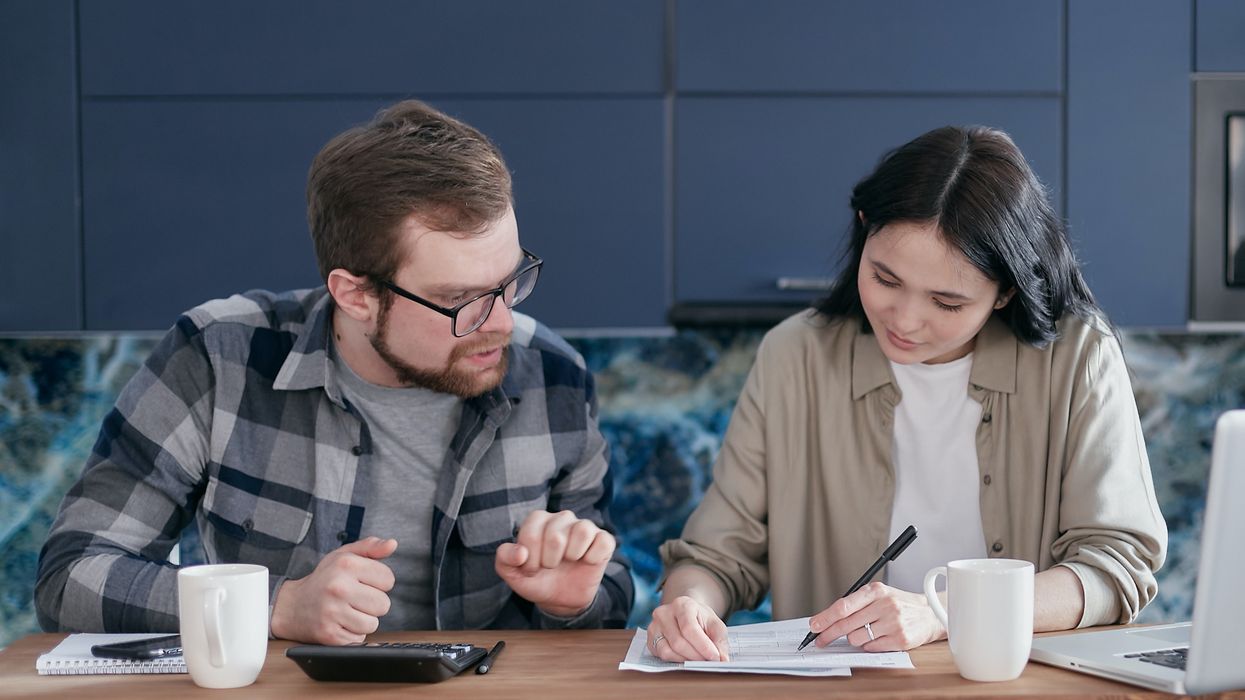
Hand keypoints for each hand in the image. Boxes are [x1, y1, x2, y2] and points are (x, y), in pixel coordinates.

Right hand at [270, 536, 396, 644]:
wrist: (291, 606)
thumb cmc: (323, 579)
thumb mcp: (343, 556)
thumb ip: (370, 547)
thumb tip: (392, 544)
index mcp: (346, 564)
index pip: (388, 579)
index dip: (379, 583)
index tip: (364, 583)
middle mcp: (339, 587)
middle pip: (383, 604)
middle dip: (373, 603)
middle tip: (355, 599)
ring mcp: (333, 612)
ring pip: (372, 624)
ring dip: (363, 620)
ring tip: (347, 611)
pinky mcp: (329, 634)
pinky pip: (359, 638)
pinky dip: (352, 633)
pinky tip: (339, 623)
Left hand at [494, 510, 613, 617]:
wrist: (559, 598)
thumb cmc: (536, 579)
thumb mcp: (512, 573)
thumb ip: (505, 559)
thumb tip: (520, 553)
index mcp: (538, 520)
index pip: (532, 533)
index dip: (530, 559)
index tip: (532, 568)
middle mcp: (562, 517)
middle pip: (555, 535)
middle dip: (549, 561)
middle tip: (550, 567)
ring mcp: (584, 526)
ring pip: (581, 531)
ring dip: (571, 556)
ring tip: (568, 562)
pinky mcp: (603, 539)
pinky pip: (602, 541)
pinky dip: (593, 557)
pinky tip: (586, 562)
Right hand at [648, 595, 730, 661]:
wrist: (686, 612)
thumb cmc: (701, 619)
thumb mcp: (715, 625)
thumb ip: (720, 641)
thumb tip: (722, 659)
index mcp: (682, 604)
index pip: (690, 628)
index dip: (703, 646)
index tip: (715, 657)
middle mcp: (664, 612)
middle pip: (678, 642)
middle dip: (696, 656)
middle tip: (708, 662)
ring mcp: (654, 625)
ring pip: (668, 651)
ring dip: (686, 660)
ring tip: (698, 659)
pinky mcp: (650, 638)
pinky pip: (661, 655)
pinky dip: (676, 660)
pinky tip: (686, 657)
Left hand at [806, 581, 945, 650]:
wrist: (929, 614)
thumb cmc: (899, 604)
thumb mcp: (878, 595)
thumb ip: (856, 603)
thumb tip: (828, 618)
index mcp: (876, 590)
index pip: (844, 606)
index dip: (825, 617)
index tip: (814, 625)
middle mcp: (885, 605)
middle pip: (846, 624)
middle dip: (829, 634)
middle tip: (821, 639)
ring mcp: (893, 623)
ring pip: (856, 638)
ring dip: (855, 638)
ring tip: (866, 631)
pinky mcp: (900, 639)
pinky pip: (871, 647)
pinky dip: (869, 645)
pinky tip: (878, 637)